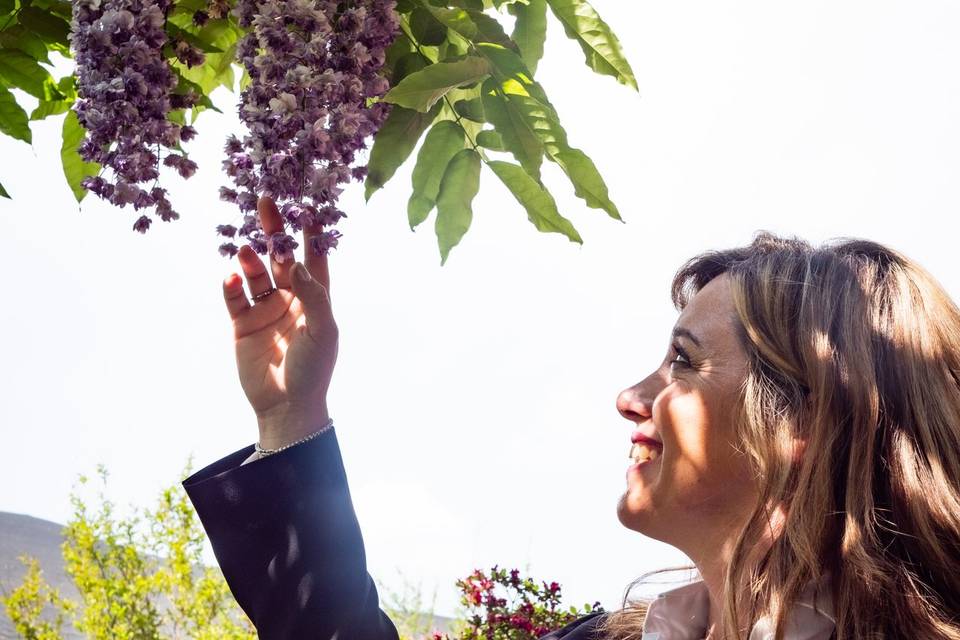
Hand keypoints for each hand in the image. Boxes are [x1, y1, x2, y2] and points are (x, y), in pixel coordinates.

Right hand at [221, 195, 337, 448]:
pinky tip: (231, 276)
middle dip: (274, 231)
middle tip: (266, 201)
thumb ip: (313, 295)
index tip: (308, 206)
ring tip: (246, 248)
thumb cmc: (314, 369)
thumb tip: (300, 263)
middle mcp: (290, 298)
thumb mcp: (323, 330)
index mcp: (315, 298)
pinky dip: (231, 284)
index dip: (312, 234)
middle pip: (280, 256)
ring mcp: (265, 309)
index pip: (314, 258)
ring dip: (250, 258)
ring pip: (255, 273)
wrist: (287, 406)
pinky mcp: (242, 323)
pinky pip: (234, 297)